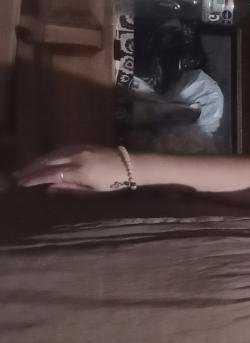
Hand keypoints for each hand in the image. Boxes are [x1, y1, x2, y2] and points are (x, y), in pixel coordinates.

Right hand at [13, 145, 129, 191]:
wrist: (130, 165)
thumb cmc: (114, 183)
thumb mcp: (93, 191)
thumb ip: (70, 188)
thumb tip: (49, 188)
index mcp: (78, 172)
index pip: (50, 174)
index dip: (35, 178)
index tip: (23, 183)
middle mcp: (75, 158)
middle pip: (47, 162)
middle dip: (31, 169)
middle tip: (18, 175)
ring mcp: (78, 149)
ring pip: (52, 154)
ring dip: (37, 161)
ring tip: (26, 168)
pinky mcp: (82, 145)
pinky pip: (60, 149)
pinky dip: (49, 155)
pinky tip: (43, 160)